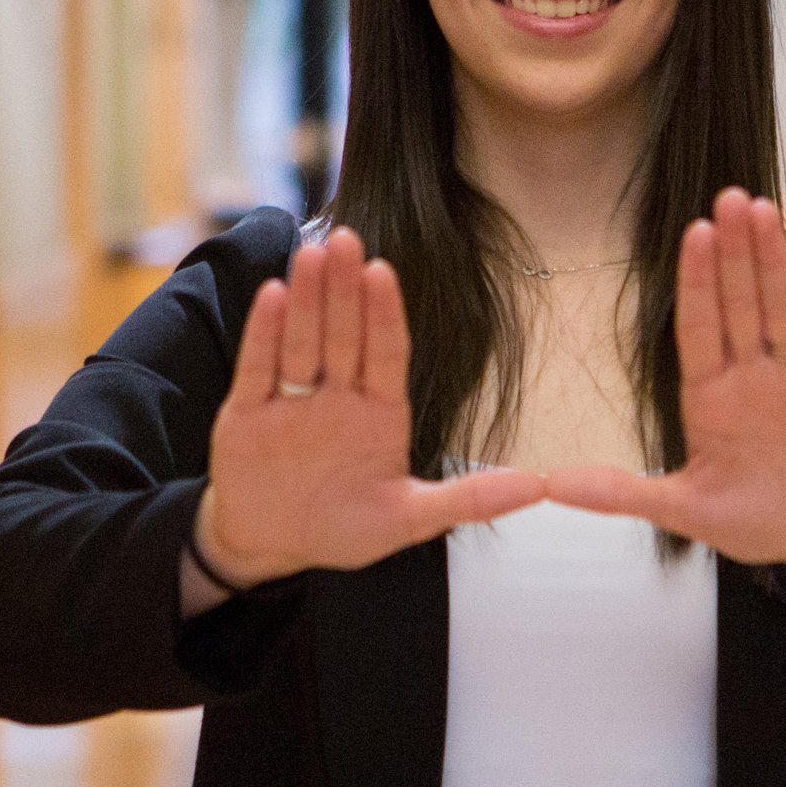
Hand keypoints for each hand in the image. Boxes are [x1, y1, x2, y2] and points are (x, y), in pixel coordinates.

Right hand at [186, 227, 543, 604]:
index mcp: (380, 413)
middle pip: (343, 335)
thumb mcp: (408, 520)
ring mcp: (292, 400)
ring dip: (307, 299)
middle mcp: (338, 397)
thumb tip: (537, 486)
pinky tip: (273, 294)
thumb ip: (468, 500)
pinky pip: (258, 365)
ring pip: (302, 341)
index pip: (386, 354)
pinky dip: (264, 332)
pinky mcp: (248, 411)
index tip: (385, 272)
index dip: (384, 314)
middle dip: (345, 291)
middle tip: (348, 240)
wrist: (270, 547)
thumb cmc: (342, 529)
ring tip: (312, 254)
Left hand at [540, 190, 785, 577]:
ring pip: (781, 308)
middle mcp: (753, 377)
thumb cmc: (755, 521)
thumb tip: (548, 484)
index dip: (697, 281)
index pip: (700, 327)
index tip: (693, 233)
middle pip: (741, 304)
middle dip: (735, 252)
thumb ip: (622, 493)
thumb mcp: (685, 510)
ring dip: (771, 261)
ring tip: (762, 210)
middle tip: (728, 197)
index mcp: (711, 397)